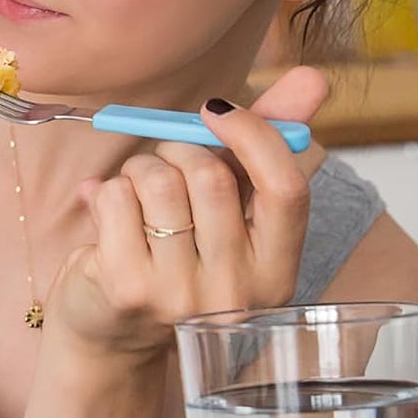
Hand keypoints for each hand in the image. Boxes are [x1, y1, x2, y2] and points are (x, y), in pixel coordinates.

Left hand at [48, 68, 326, 354]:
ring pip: (159, 182)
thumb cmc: (174, 264)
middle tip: (162, 161)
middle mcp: (237, 292)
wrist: (110, 340)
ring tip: (134, 192)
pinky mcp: (128, 288)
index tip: (217, 110)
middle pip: (211, 177)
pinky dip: (105, 193)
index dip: (253, 135)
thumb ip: (263, 150)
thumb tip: (312, 77)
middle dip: (177, 150)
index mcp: (277, 271)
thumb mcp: (227, 214)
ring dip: (138, 169)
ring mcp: (181, 295)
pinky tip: (109, 221)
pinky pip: (115, 199)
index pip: (286, 188)